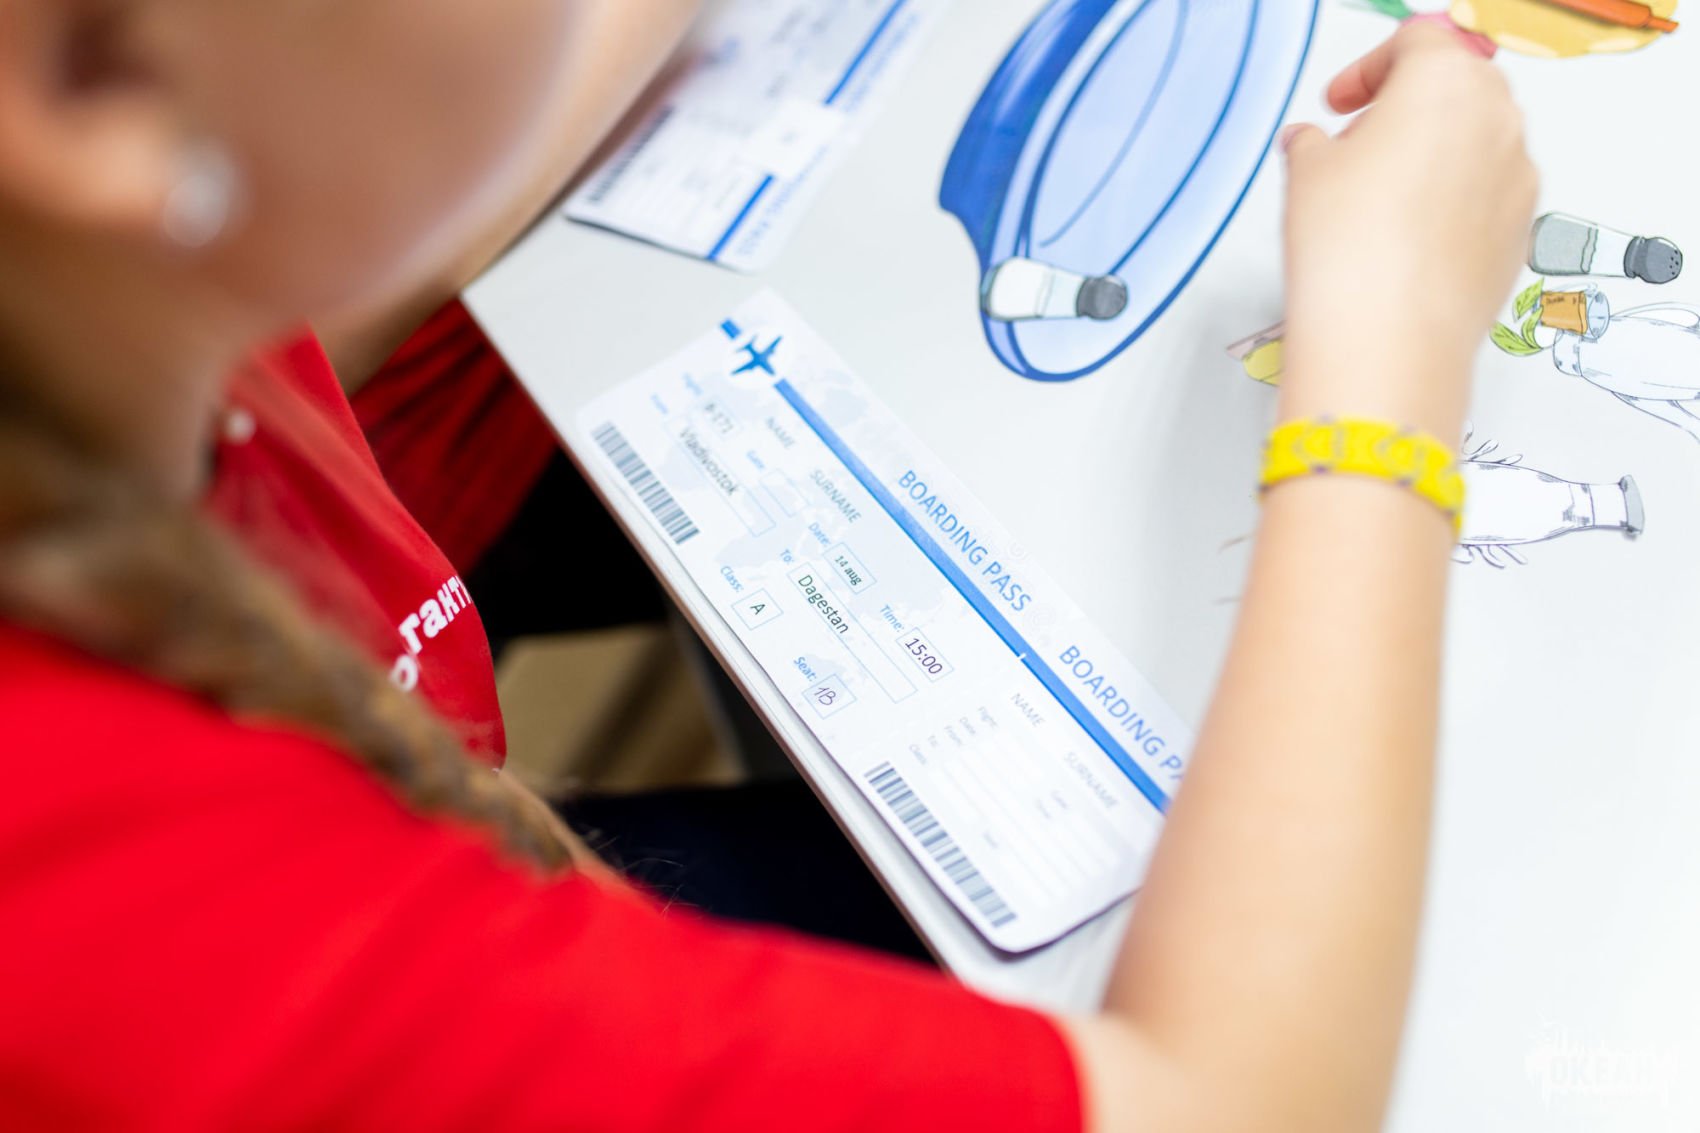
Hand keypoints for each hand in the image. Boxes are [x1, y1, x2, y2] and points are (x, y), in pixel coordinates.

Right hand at [1278, 22, 1538, 439]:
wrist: (1389, 338)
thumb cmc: (1351, 248)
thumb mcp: (1306, 172)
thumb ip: (1314, 142)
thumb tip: (1314, 147)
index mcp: (1446, 81)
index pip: (1416, 42)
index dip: (1367, 68)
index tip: (1340, 100)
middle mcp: (1498, 120)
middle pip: (1458, 86)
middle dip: (1408, 106)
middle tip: (1361, 140)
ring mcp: (1519, 178)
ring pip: (1478, 142)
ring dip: (1433, 153)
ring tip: (1378, 197)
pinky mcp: (1521, 232)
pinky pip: (1487, 196)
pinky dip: (1452, 200)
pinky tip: (1404, 237)